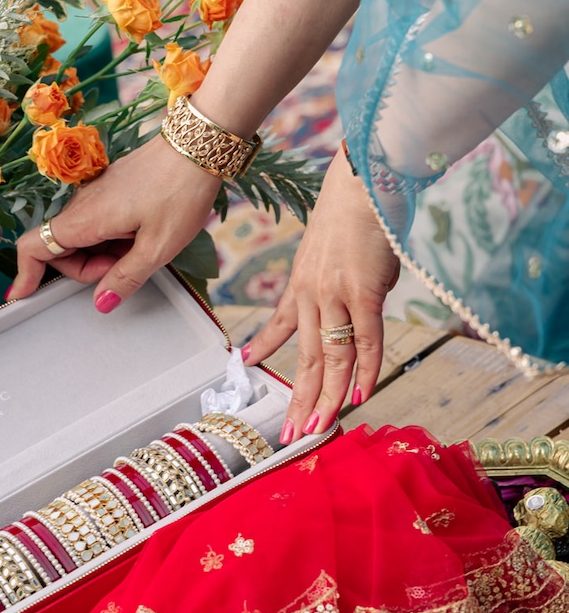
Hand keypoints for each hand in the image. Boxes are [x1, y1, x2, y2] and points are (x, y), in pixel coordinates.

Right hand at [7, 134, 220, 308]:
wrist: (198, 146)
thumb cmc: (180, 191)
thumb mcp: (158, 247)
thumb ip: (126, 278)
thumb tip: (102, 302)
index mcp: (87, 218)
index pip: (35, 247)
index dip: (24, 274)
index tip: (22, 296)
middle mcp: (83, 204)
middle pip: (60, 248)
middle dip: (86, 269)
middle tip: (124, 267)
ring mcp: (96, 194)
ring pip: (82, 237)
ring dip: (103, 254)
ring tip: (142, 247)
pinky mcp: (111, 190)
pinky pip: (99, 222)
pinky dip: (113, 238)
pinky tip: (143, 234)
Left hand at [242, 146, 398, 440]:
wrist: (365, 179)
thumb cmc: (358, 207)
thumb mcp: (334, 247)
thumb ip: (342, 279)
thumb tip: (365, 298)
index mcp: (301, 281)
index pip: (281, 324)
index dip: (266, 347)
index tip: (247, 363)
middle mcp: (313, 294)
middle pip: (304, 357)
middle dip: (298, 399)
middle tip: (291, 433)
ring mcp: (337, 296)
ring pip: (330, 358)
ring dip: (325, 398)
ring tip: (316, 428)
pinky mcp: (364, 294)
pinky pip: (364, 342)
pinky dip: (364, 372)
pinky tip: (359, 395)